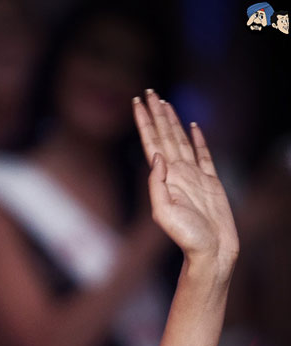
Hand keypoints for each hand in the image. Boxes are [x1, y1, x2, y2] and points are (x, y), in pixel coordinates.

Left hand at [132, 90, 237, 278]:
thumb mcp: (163, 212)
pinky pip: (204, 154)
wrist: (211, 251)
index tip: (137, 101)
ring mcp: (194, 175)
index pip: (151, 142)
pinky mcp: (211, 181)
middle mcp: (177, 172)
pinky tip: (192, 126)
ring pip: (181, 139)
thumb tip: (156, 156)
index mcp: (164, 177)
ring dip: (172, 120)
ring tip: (165, 102)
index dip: (144, 121)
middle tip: (149, 91)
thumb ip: (156, 184)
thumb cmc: (187, 237)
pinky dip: (198, 138)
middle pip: (165, 135)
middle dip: (156, 113)